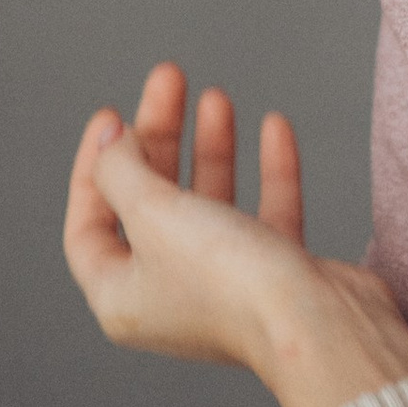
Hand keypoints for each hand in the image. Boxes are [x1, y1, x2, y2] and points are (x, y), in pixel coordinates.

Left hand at [64, 64, 407, 406]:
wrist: (319, 326)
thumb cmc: (229, 282)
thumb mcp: (155, 214)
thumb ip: (122, 171)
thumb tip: (111, 142)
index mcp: (122, 296)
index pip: (89, 224)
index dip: (93, 166)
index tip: (113, 114)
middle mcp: (168, 295)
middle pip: (150, 203)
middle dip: (159, 137)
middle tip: (171, 80)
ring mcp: (224, 287)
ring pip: (208, 203)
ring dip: (211, 147)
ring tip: (216, 95)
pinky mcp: (275, 276)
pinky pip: (265, 212)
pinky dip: (268, 170)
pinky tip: (274, 127)